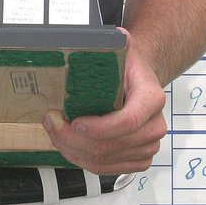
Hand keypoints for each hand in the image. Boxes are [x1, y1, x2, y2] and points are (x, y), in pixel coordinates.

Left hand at [42, 31, 166, 174]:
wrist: (140, 81)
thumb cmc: (129, 67)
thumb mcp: (123, 50)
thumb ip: (118, 42)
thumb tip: (113, 35)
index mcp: (152, 99)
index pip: (127, 121)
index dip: (100, 127)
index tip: (75, 122)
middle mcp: (154, 127)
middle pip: (111, 145)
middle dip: (75, 138)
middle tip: (51, 123)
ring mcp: (147, 147)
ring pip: (105, 160)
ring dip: (74, 150)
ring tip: (54, 132)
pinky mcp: (137, 160)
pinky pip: (106, 169)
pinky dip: (82, 160)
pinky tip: (67, 145)